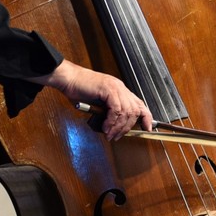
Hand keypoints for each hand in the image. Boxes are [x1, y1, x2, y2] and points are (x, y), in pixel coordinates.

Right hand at [37, 59, 152, 138]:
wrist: (68, 78)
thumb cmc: (79, 90)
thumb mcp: (98, 103)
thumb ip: (108, 112)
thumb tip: (113, 128)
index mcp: (120, 89)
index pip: (139, 104)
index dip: (147, 117)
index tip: (148, 128)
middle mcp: (120, 87)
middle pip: (135, 110)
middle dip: (128, 127)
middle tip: (117, 136)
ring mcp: (115, 87)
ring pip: (126, 112)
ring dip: (119, 127)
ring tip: (110, 134)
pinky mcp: (108, 89)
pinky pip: (116, 109)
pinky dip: (112, 121)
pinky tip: (105, 127)